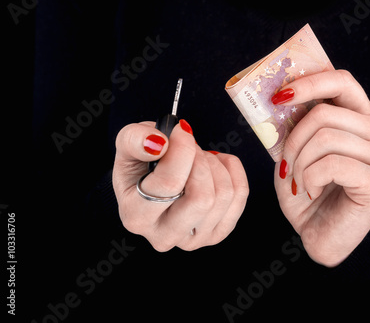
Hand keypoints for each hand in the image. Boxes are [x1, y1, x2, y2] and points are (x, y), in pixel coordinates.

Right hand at [112, 120, 248, 251]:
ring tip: (198, 158)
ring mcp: (193, 240)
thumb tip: (159, 143)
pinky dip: (233, 171)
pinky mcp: (217, 234)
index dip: (182, 150)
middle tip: (190, 148)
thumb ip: (135, 139)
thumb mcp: (128, 144)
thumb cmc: (141, 165)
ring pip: (224, 196)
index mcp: (136, 216)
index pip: (170, 184)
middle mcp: (164, 236)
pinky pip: (240, 196)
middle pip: (202, 199)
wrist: (152, 181)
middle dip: (201, 162)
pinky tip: (216, 165)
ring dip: (214, 165)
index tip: (181, 131)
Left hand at [273, 70, 369, 266]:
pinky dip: (310, 178)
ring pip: (324, 138)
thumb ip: (295, 125)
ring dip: (299, 163)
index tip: (279, 96)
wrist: (320, 234)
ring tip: (299, 181)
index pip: (342, 81)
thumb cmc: (307, 190)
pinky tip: (313, 191)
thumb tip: (279, 97)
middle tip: (286, 163)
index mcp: (361, 119)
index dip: (309, 83)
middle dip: (293, 139)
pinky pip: (331, 164)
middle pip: (324, 113)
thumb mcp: (296, 151)